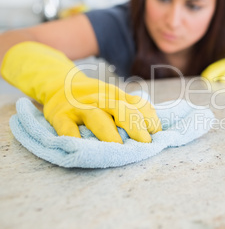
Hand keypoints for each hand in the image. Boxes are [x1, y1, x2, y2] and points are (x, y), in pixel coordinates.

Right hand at [1, 42, 160, 142]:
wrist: (60, 84)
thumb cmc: (95, 97)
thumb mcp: (114, 97)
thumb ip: (133, 108)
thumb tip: (156, 127)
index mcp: (115, 95)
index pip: (136, 105)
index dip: (149, 118)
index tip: (157, 132)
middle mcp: (100, 99)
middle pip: (120, 110)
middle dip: (134, 125)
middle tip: (145, 142)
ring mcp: (79, 107)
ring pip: (96, 117)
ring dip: (108, 132)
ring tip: (119, 147)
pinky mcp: (60, 116)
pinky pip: (67, 128)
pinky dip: (73, 138)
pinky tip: (82, 148)